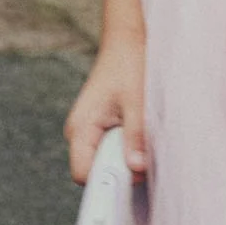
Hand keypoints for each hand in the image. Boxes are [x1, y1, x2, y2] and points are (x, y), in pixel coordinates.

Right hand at [65, 35, 148, 184]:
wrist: (128, 41)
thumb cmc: (129, 64)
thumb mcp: (137, 102)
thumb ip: (136, 136)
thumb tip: (136, 168)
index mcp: (80, 127)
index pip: (83, 174)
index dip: (105, 182)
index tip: (130, 180)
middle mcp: (80, 132)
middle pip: (96, 171)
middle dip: (121, 170)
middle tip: (145, 156)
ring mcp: (90, 131)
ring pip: (107, 162)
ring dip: (128, 158)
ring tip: (145, 138)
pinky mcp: (102, 128)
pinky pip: (114, 150)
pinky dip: (130, 149)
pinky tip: (143, 135)